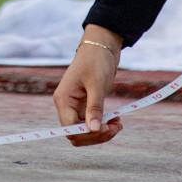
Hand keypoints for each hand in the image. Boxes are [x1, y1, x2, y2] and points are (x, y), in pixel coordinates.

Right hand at [53, 25, 123, 145]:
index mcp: (63, 100)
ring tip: (118, 124)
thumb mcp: (96, 84)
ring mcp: (75, 106)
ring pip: (85, 131)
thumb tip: (94, 130)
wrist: (101, 46)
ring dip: (101, 132)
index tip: (106, 127)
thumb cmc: (96, 60)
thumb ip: (94, 107)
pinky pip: (92, 123)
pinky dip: (103, 125)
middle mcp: (66, 106)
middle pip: (76, 133)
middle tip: (115, 127)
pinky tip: (116, 120)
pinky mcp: (85, 106)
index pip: (69, 128)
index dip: (87, 133)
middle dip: (96, 135)